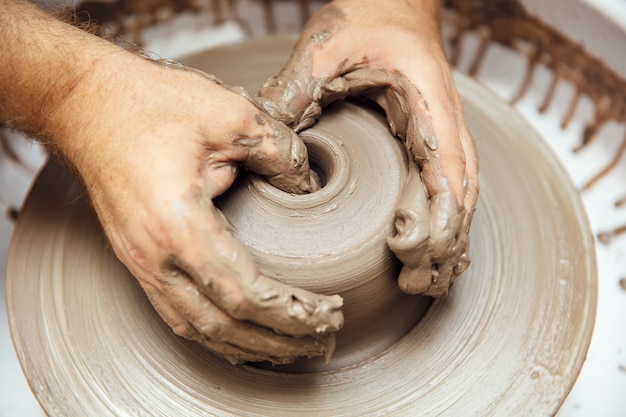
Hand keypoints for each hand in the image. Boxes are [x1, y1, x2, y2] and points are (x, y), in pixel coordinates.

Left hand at [257, 0, 478, 296]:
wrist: (391, 7)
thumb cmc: (366, 20)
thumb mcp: (325, 47)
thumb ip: (296, 87)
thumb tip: (268, 139)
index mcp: (428, 101)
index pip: (448, 166)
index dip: (440, 214)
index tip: (417, 248)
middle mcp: (445, 124)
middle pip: (461, 195)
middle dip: (444, 243)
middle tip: (415, 282)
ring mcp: (443, 137)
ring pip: (460, 199)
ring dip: (448, 242)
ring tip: (424, 283)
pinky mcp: (430, 146)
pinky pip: (447, 192)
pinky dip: (444, 227)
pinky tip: (429, 255)